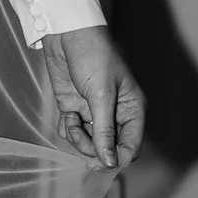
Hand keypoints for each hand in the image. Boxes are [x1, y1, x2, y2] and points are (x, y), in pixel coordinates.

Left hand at [41, 26, 145, 170]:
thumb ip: (105, 130)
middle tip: (81, 137)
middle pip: (108, 148)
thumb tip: (110, 162)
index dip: (116, 158)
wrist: (66, 34)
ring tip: (71, 119)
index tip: (99, 163)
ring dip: (78, 137)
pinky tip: (65, 114)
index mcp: (131, 110)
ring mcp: (93, 112)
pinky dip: (67, 128)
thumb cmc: (92, 56)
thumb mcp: (101, 95)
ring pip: (88, 143)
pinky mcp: (74, 107)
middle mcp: (114, 114)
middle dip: (93, 148)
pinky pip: (72, 131)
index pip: (130, 146)